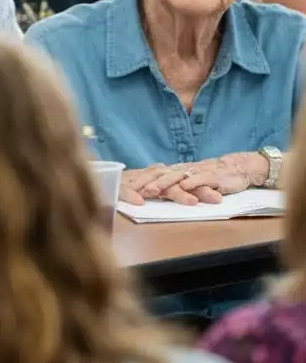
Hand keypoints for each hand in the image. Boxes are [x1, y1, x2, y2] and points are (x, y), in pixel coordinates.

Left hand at [120, 153, 266, 205]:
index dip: (138, 181)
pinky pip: (199, 178)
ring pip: (176, 176)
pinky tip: (182, 186)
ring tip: (151, 191)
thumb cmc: (212, 177)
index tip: (123, 189)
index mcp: (175, 171)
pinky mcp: (212, 176)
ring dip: (163, 184)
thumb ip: (174, 187)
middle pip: (159, 174)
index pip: (153, 174)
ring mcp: (196, 171)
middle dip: (144, 183)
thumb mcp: (190, 183)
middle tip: (131, 191)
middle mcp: (182, 169)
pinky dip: (190, 182)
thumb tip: (153, 194)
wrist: (238, 167)